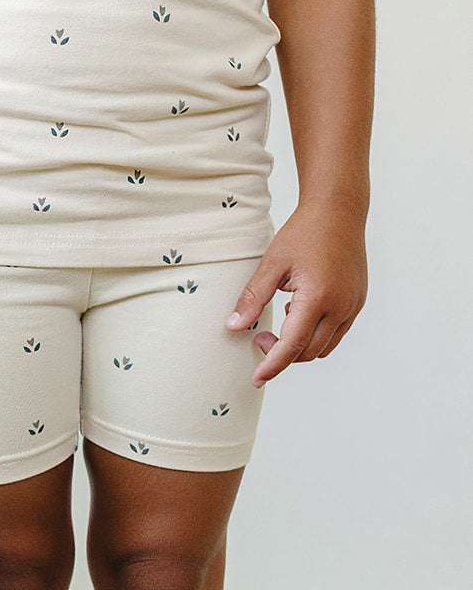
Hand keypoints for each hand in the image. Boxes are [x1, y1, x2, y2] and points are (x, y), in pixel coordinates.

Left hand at [226, 202, 367, 385]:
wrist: (338, 211)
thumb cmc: (303, 233)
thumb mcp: (272, 264)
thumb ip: (253, 298)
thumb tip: (233, 327)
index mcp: (317, 297)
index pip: (293, 345)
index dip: (273, 365)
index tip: (256, 378)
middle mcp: (341, 306)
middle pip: (308, 352)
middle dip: (282, 354)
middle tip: (259, 335)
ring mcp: (353, 306)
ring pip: (324, 347)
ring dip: (300, 346)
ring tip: (283, 318)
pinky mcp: (357, 302)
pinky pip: (336, 334)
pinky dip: (315, 335)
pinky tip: (300, 312)